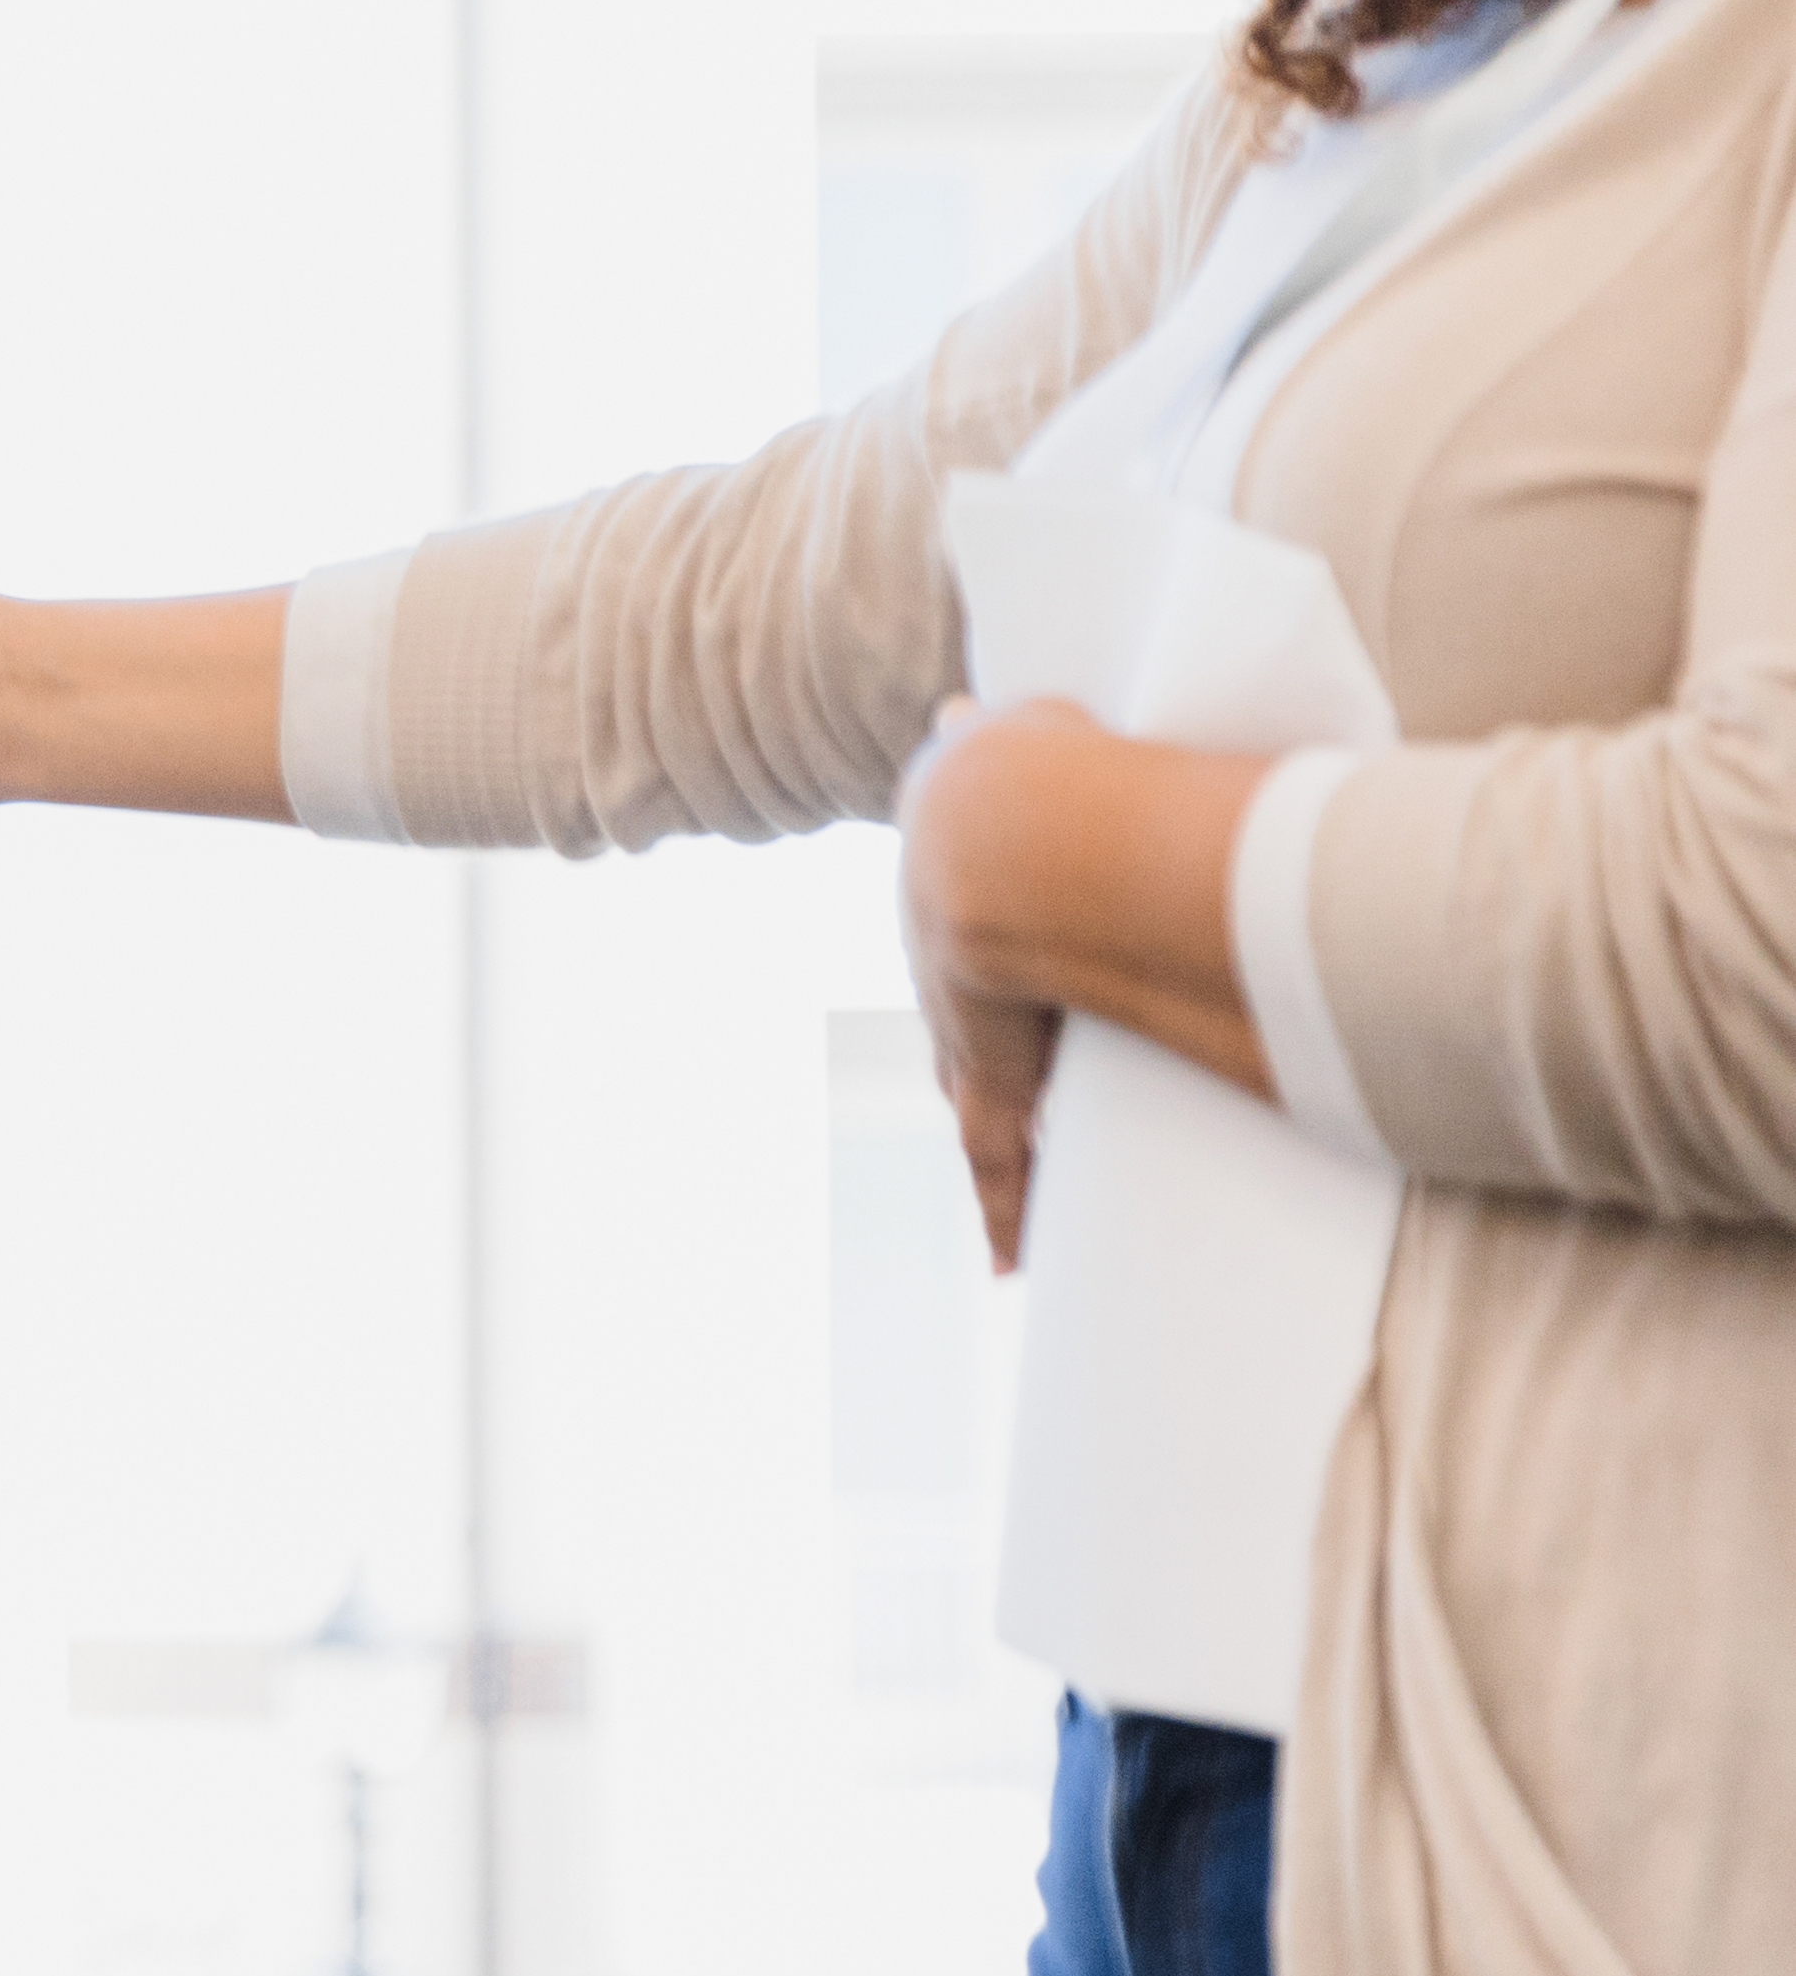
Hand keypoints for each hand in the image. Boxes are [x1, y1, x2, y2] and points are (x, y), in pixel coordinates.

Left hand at [903, 695, 1082, 1272]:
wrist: (1014, 839)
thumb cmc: (1034, 773)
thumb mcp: (1001, 742)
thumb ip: (981, 732)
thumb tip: (949, 707)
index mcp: (947, 888)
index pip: (955, 941)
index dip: (975, 966)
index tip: (986, 992)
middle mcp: (940, 963)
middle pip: (964, 1027)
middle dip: (985, 1058)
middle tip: (1014, 1096)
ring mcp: (966, 1027)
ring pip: (979, 1105)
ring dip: (1000, 1150)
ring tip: (1019, 1208)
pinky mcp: (994, 1083)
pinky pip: (998, 1165)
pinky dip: (1006, 1216)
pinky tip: (1008, 1268)